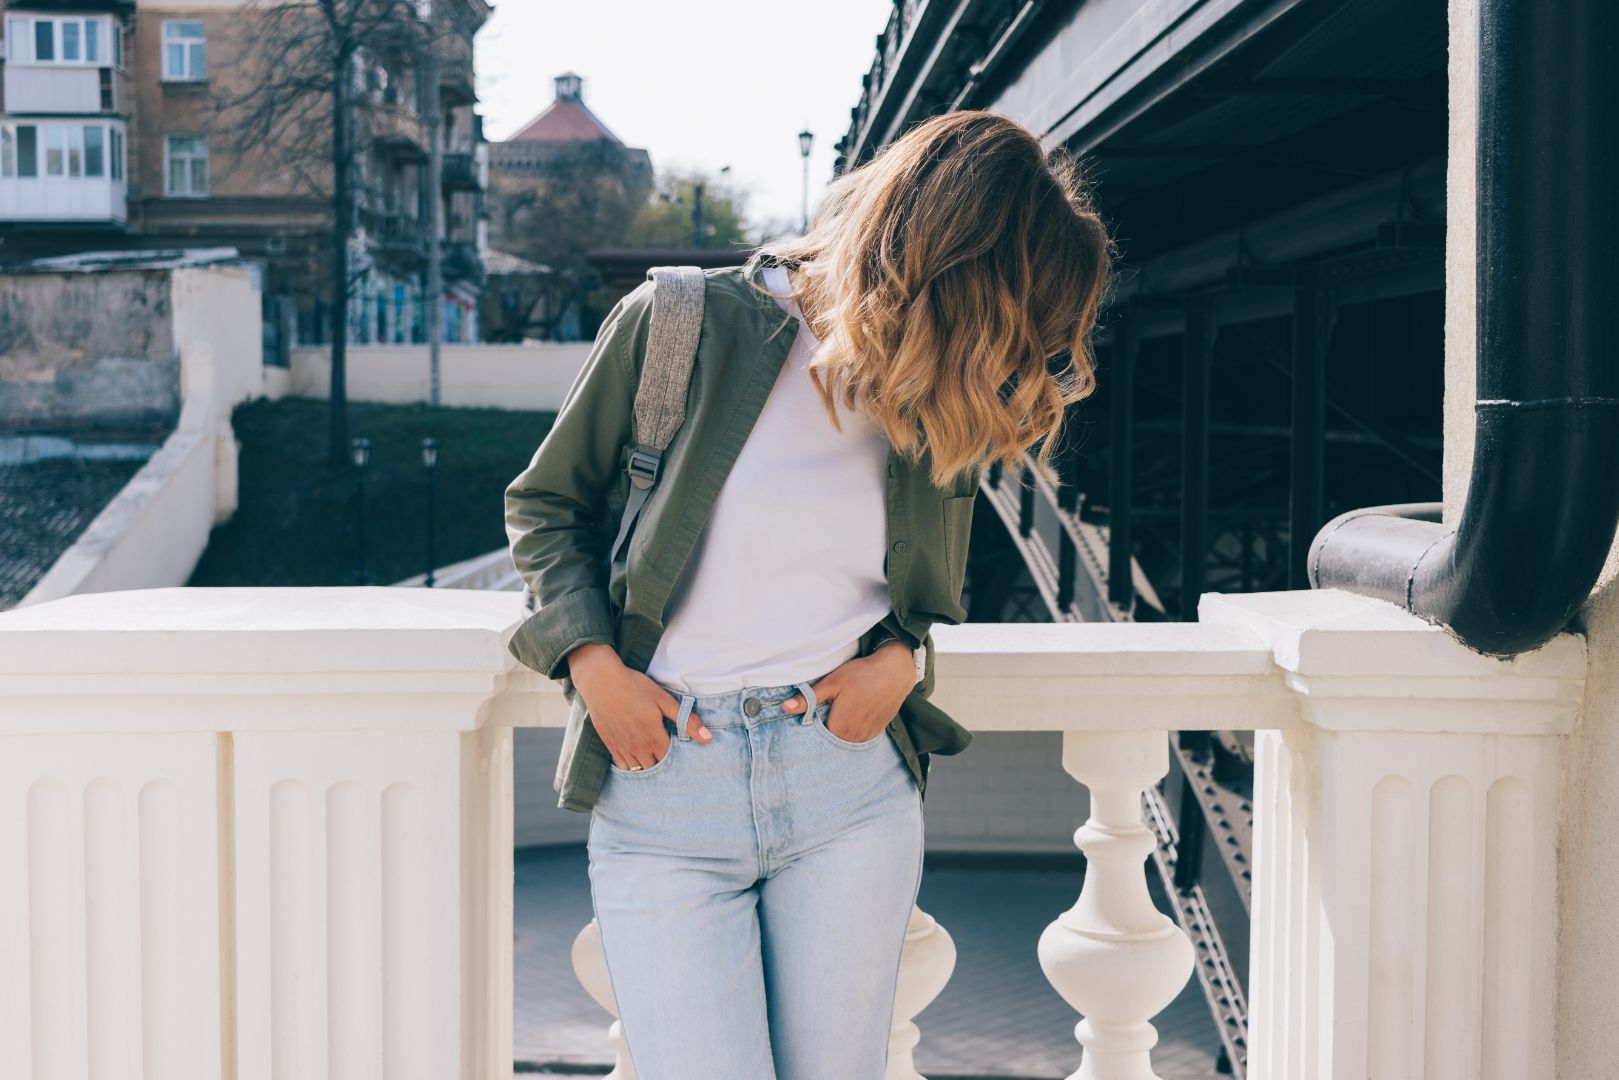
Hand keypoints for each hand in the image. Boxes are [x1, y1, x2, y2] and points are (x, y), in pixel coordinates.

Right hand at [567, 643, 712, 769]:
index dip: (677, 757)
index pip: (670, 760)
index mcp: (654, 738)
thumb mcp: (664, 700)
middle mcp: (638, 748)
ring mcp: (622, 748)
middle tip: (667, 753)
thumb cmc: (635, 687)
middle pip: (655, 768)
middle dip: (663, 763)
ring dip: (647, 766)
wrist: (601, 681)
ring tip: (653, 757)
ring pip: (638, 769)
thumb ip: (686, 721)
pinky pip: (622, 765)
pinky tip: (636, 757)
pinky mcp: (610, 744)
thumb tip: (708, 739)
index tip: (680, 749)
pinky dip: (630, 765)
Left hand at [782, 640, 915, 743]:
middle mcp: (853, 738)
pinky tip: (853, 716)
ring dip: (839, 732)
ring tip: (839, 714)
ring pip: (845, 740)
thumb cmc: (861, 675)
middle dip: (824, 732)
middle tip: (824, 714)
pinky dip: (853, 730)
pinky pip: (859, 737)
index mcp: (839, 728)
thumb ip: (808, 699)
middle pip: (831, 742)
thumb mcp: (831, 683)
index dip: (811, 730)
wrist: (895, 672)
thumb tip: (784, 707)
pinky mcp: (876, 732)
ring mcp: (867, 736)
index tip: (808, 720)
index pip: (817, 740)